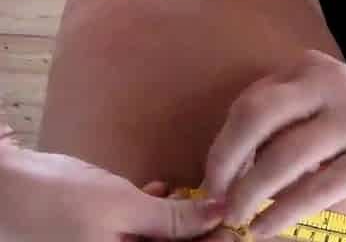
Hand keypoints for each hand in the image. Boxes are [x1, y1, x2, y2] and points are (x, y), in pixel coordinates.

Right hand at [0, 147, 225, 240]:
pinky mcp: (103, 233)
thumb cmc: (59, 203)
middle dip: (203, 230)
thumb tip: (221, 214)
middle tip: (225, 201)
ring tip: (198, 194)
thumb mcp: (122, 209)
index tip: (242, 222)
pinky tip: (161, 189)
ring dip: (182, 219)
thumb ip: (173, 219)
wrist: (3, 190)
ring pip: (162, 240)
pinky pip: (140, 229)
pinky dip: (156, 211)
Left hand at [203, 50, 345, 238]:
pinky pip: (317, 188)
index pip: (249, 103)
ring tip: (236, 218)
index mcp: (308, 69)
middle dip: (226, 161)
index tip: (211, 180)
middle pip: (258, 116)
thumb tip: (227, 165)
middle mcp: (329, 86)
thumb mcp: (318, 98)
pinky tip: (266, 226)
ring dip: (251, 192)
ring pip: (285, 156)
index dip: (222, 145)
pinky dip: (284, 211)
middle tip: (216, 197)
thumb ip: (278, 118)